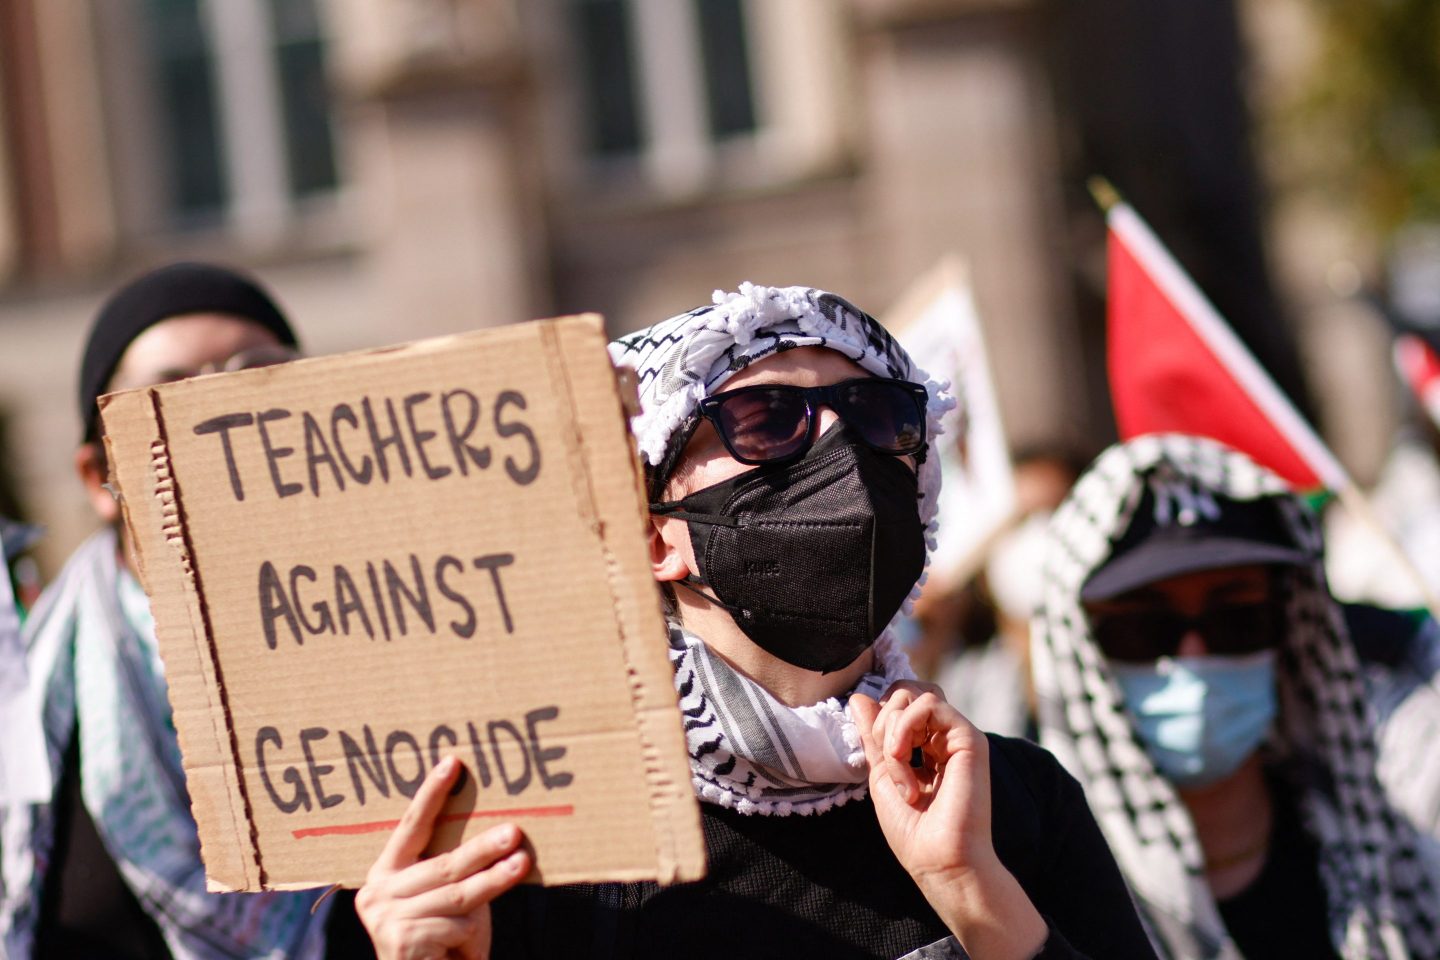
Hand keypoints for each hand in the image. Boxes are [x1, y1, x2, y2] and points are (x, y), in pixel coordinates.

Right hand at [355, 757, 530, 959]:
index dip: (431, 794)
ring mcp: (386, 918)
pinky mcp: (401, 942)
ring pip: (457, 894)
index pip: (412, 826)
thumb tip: (502, 829)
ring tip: (521, 865)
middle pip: (444, 863)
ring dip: (495, 881)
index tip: (452, 762)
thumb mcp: (449, 897)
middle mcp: (377, 892)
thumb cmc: (444, 939)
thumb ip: (457, 868)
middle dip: (483, 847)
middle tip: (514, 832)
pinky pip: (456, 925)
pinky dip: (471, 935)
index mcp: (386, 871)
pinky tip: (464, 949)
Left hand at [851, 681, 995, 881]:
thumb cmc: (913, 830)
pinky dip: (905, 726)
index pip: (899, 704)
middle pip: (906, 691)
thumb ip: (873, 737)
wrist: (938, 860)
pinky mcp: (969, 738)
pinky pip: (929, 703)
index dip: (878, 719)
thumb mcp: (881, 775)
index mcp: (928, 747)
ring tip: (898, 764)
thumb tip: (859, 698)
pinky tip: (904, 758)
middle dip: (882, 721)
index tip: (877, 755)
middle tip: (888, 759)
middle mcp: (945, 738)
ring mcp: (959, 736)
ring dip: (892, 728)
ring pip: (915, 693)